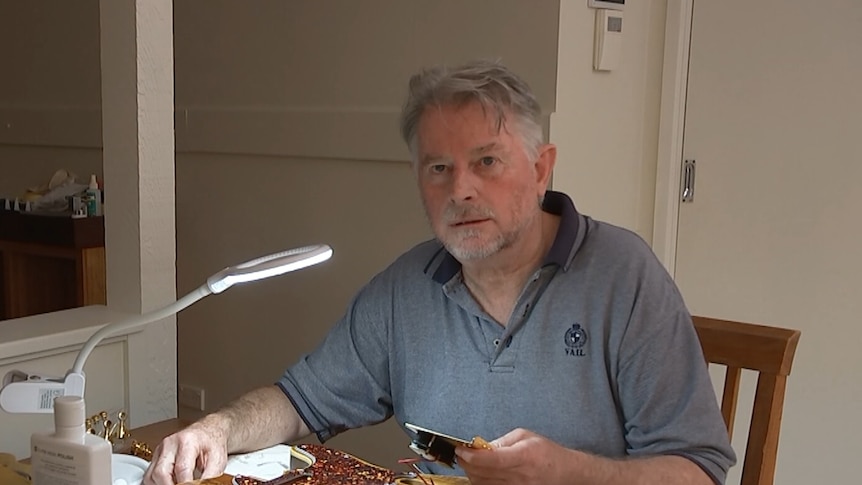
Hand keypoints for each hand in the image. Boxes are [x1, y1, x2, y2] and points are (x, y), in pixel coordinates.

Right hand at [143, 417, 229, 484]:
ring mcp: (161, 449)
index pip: (181, 469)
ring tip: (179, 484)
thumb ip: (210, 476)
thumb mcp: (218, 460)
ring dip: (163, 484)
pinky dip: (159, 483)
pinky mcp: (156, 456)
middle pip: (161, 472)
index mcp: (187, 441)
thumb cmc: (212, 443)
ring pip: (151, 475)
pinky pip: (150, 475)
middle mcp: (170, 443)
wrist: (208, 432)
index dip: (186, 484)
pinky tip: (172, 482)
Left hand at [454, 428, 576, 484]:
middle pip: (484, 473)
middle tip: (461, 453)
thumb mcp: (525, 436)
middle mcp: (521, 476)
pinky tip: (480, 473)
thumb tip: (480, 446)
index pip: (492, 459)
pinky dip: (481, 482)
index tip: (461, 449)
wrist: (565, 473)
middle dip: (467, 463)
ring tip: (470, 462)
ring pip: (484, 484)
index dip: (472, 455)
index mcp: (524, 456)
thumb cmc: (547, 453)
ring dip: (472, 473)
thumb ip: (502, 441)